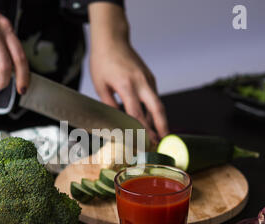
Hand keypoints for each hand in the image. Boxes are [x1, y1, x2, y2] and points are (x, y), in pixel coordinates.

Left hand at [89, 3, 168, 143]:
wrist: (112, 40)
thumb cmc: (102, 61)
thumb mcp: (100, 86)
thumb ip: (110, 105)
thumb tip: (117, 122)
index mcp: (126, 85)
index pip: (137, 113)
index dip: (143, 130)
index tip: (147, 142)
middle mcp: (141, 82)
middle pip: (157, 108)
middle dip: (162, 126)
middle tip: (164, 141)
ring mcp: (148, 79)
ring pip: (157, 103)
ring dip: (159, 120)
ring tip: (158, 136)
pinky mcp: (149, 77)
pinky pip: (153, 97)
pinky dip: (153, 109)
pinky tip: (149, 120)